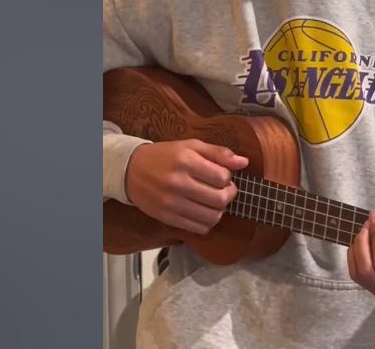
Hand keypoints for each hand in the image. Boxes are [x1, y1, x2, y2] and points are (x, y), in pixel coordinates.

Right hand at [125, 139, 247, 234]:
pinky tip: (203, 211)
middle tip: (223, 189)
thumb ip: (218, 153)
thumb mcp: (191, 146)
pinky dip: (207, 222)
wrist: (130, 170)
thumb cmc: (164, 156)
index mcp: (185, 161)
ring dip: (219, 210)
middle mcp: (178, 183)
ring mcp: (171, 203)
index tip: (222, 175)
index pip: (222, 177)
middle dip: (228, 194)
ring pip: (211, 217)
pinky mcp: (167, 217)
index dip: (228, 177)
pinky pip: (198, 228)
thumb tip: (244, 162)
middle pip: (219, 199)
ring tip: (214, 201)